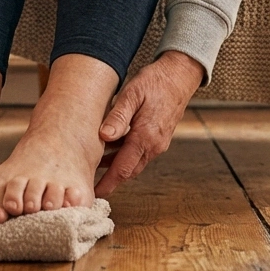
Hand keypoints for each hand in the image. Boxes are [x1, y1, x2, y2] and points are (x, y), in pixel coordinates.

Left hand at [93, 51, 203, 197]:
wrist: (180, 76)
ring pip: (134, 163)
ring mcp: (158, 144)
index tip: (94, 193)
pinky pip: (140, 154)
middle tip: (89, 183)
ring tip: (95, 166)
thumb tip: (104, 136)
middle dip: (110, 179)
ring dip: (116, 166)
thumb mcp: (132, 94)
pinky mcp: (159, 139)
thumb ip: (118, 116)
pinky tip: (110, 149)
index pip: (123, 168)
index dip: (108, 183)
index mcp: (146, 137)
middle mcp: (154, 145)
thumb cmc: (155, 82)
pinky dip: (125, 156)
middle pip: (128, 170)